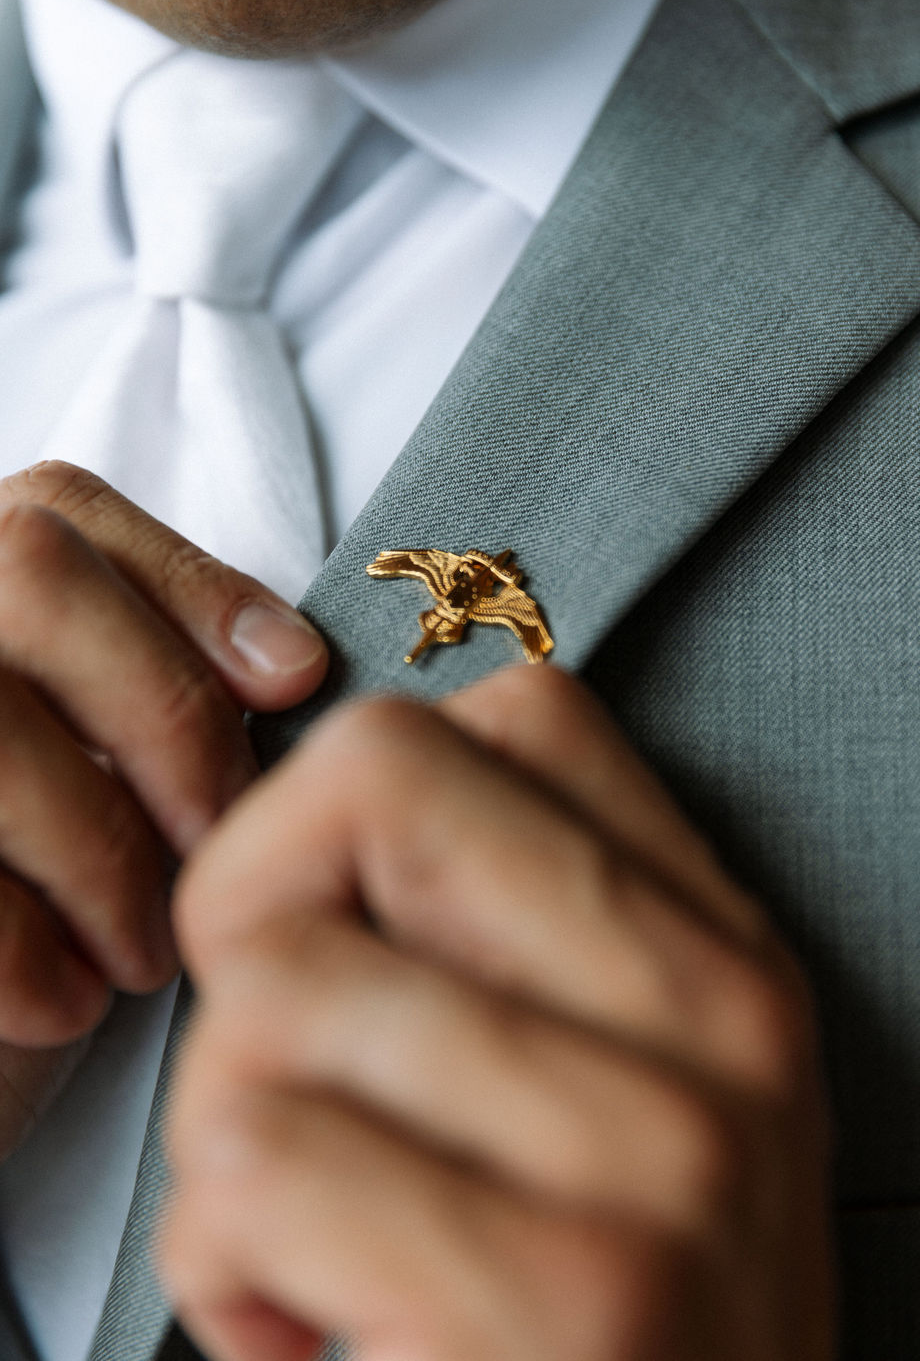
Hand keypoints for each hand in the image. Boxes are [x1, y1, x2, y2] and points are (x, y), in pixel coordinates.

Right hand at [0, 461, 327, 1153]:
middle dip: (163, 707)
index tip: (295, 682)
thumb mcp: (105, 780)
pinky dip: (22, 953)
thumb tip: (292, 667)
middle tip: (216, 838)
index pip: (61, 513)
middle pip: (31, 573)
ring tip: (145, 953)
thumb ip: (164, 693)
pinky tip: (68, 1002)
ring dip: (100, 852)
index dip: (190, 585)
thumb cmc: (36, 903)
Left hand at [162, 666, 834, 1360]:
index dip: (353, 797)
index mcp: (726, 958)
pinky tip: (305, 1334)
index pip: (517, 710)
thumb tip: (326, 798)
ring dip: (222, 1140)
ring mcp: (653, 1158)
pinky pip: (254, 1162)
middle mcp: (717, 1027)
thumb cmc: (608, 1334)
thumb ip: (520, 940)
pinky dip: (223, 1270)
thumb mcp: (632, 1108)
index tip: (332, 924)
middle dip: (252, 917)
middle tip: (278, 1067)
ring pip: (270, 992)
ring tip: (311, 1243)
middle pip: (366, 783)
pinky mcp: (561, 1301)